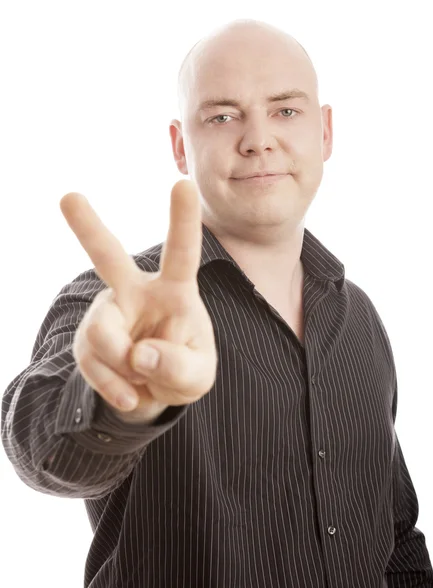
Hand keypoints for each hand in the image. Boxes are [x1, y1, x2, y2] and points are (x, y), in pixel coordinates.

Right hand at [60, 180, 216, 423]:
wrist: (152, 392)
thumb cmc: (183, 370)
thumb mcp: (196, 377)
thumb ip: (177, 366)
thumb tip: (138, 354)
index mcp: (175, 290)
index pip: (181, 252)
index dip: (182, 220)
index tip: (182, 183)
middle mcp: (136, 292)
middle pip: (109, 258)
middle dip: (88, 228)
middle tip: (69, 197)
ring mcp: (107, 314)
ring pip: (103, 336)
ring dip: (127, 370)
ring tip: (146, 380)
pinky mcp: (86, 339)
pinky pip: (93, 365)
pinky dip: (116, 387)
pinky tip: (131, 392)